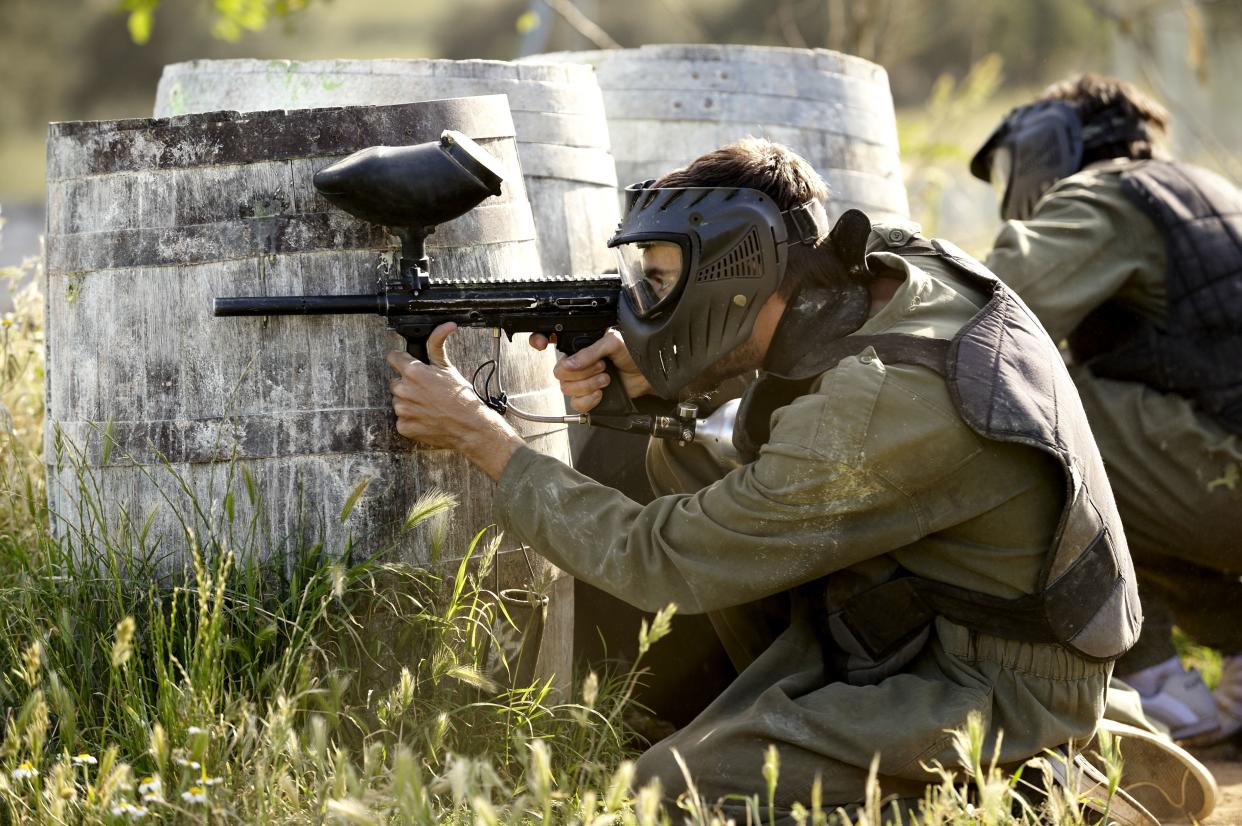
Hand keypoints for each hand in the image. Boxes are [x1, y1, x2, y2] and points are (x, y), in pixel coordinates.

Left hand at [387, 323, 523, 480]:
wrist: (470, 426)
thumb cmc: (461, 398)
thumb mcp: (448, 367)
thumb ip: (438, 343)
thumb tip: (446, 325)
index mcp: (413, 372)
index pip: (393, 358)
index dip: (403, 360)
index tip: (409, 365)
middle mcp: (403, 390)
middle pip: (396, 381)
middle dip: (408, 384)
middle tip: (426, 390)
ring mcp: (402, 410)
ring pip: (398, 401)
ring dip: (409, 402)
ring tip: (429, 405)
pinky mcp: (403, 426)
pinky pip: (402, 419)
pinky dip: (411, 419)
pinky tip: (426, 417)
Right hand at [528, 329, 651, 412]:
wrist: (648, 373)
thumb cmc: (633, 353)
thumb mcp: (612, 343)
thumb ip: (588, 352)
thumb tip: (568, 364)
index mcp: (579, 346)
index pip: (550, 340)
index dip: (539, 340)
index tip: (542, 344)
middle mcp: (577, 364)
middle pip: (559, 372)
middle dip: (580, 372)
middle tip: (601, 366)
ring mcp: (582, 382)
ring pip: (567, 389)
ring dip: (588, 385)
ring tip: (607, 378)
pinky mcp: (589, 398)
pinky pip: (576, 404)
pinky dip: (589, 399)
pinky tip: (601, 393)